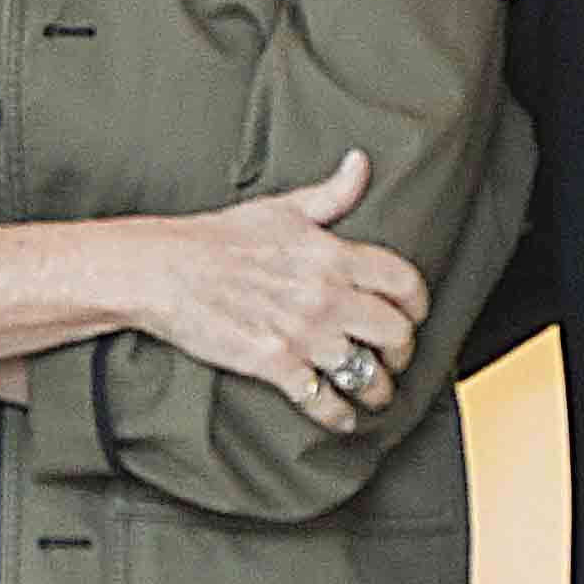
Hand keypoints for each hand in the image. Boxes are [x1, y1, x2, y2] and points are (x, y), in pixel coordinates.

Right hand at [131, 154, 427, 430]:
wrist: (165, 271)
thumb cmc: (218, 238)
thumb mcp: (280, 208)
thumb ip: (331, 194)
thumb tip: (361, 163)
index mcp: (332, 254)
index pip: (403, 281)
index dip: (418, 304)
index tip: (415, 314)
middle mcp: (326, 295)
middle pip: (395, 333)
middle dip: (403, 351)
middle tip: (396, 358)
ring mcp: (303, 332)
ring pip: (367, 374)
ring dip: (378, 390)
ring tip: (376, 395)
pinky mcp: (275, 363)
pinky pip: (323, 400)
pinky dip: (339, 416)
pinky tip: (342, 419)